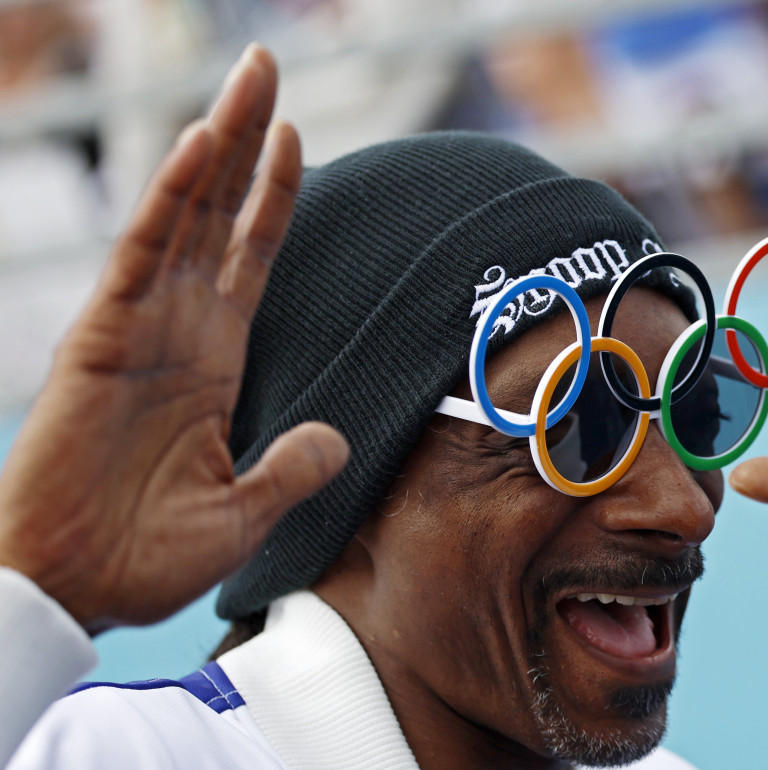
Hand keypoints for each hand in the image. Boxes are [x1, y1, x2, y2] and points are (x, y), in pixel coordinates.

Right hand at [0, 45, 347, 633]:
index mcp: (212, 360)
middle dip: (246, 139)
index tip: (298, 137)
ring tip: (249, 78)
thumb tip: (338, 440)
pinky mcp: (101, 340)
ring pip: (185, 214)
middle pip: (220, 213)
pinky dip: (169, 202)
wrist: (74, 593)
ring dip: (218, 144)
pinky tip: (198, 148)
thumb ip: (291, 468)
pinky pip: (142, 256)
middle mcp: (179, 329)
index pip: (250, 256)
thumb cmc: (143, 558)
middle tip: (267, 67)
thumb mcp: (242, 512)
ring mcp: (139, 328)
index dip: (273, 197)